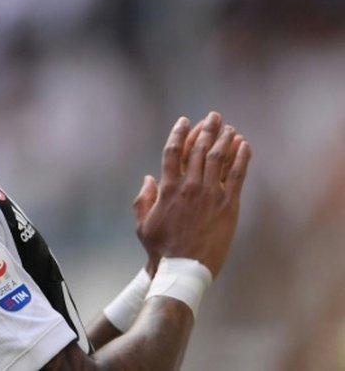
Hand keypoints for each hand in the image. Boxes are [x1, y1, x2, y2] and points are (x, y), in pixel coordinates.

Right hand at [132, 112, 251, 277]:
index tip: (185, 121)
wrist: (184, 269)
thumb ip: (143, 198)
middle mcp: (189, 186)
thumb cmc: (161, 248)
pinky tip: (244, 145)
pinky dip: (242, 158)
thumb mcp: (142, 223)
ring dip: (224, 139)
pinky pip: (237, 175)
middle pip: (199, 149)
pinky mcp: (228, 205)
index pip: (174, 151)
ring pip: (219, 158)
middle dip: (206, 129)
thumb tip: (148, 179)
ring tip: (229, 127)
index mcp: (167, 188)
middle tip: (213, 117)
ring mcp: (210, 195)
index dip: (179, 133)